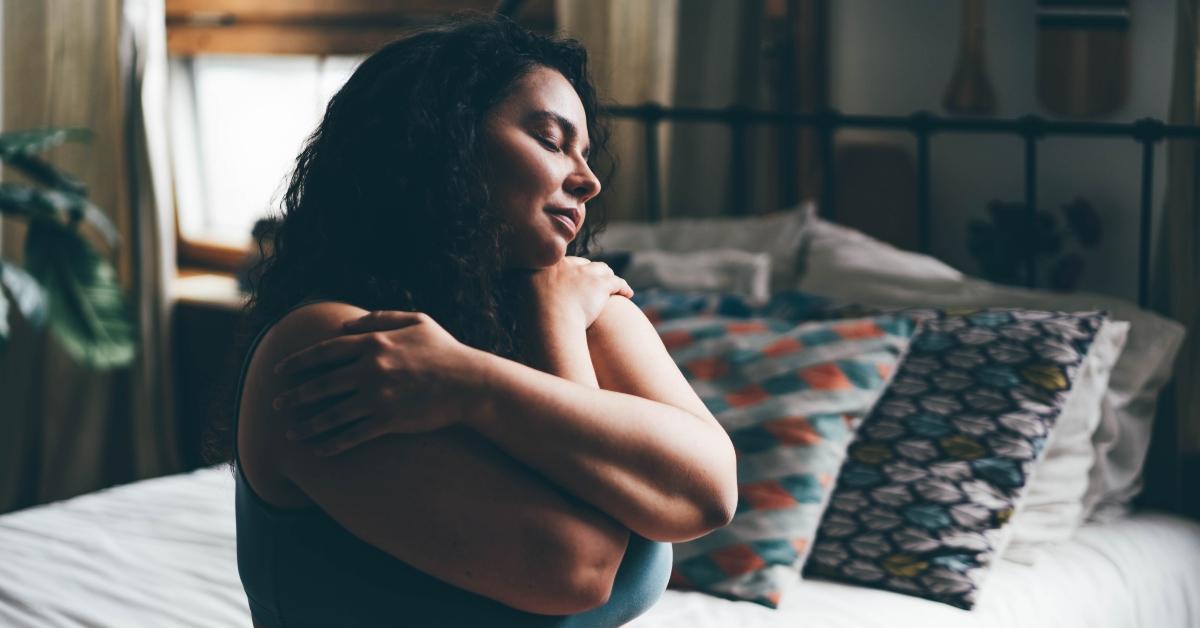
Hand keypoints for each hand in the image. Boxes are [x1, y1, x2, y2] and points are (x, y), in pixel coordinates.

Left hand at [272, 310, 480, 455]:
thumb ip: (380, 318)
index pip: (325, 352)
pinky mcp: (389, 420)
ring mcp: (379, 396)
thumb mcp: (417, 320)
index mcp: (374, 342)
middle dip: (294, 396)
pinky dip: (333, 443)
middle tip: (277, 405)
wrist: (470, 382)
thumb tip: (345, 325)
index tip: (280, 371)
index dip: (298, 362)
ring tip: (290, 432)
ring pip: (332, 413)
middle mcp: (371, 369)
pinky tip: (319, 449)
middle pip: (321, 384)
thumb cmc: (445, 349)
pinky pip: (353, 434)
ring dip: (307, 424)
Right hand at [516, 256, 633, 328]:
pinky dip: (623, 288)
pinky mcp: (601, 284)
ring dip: (607, 277)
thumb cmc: (532, 318)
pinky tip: (628, 294)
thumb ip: (523, 293)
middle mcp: (566, 264)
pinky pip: (617, 283)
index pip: (562, 263)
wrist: (550, 322)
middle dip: (589, 271)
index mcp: (546, 266)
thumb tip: (512, 296)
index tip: (570, 279)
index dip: (568, 271)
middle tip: (593, 282)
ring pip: (602, 270)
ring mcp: (585, 273)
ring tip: (612, 286)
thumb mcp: (520, 299)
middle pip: (582, 263)